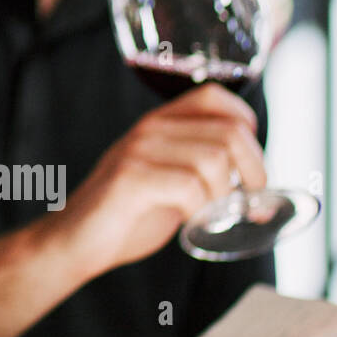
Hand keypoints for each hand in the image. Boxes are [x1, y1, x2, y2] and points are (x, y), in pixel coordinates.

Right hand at [51, 83, 265, 275]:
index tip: (248, 162)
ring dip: (223, 196)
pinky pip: (189, 187)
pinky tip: (189, 222)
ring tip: (210, 214)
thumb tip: (260, 186)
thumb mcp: (169, 181)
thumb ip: (202, 170)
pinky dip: (201, 211)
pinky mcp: (130, 179)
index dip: (245, 124)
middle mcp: (148, 128)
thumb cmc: (127, 215)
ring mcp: (137, 151)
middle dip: (253, 171)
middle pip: (229, 132)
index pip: (214, 96)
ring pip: (214, 160)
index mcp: (158, 122)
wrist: (76, 240)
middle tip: (247, 201)